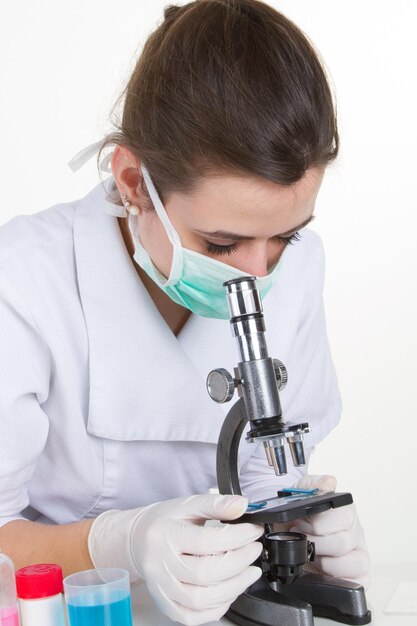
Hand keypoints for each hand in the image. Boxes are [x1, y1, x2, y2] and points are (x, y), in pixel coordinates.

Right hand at [88, 494, 262, 624]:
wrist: (139, 539)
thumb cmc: (165, 521)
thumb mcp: (188, 504)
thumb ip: (216, 504)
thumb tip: (242, 505)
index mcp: (164, 535)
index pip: (206, 541)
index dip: (237, 538)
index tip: (253, 531)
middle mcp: (160, 565)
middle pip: (205, 574)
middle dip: (239, 563)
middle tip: (254, 550)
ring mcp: (161, 588)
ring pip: (201, 600)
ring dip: (234, 587)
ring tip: (248, 571)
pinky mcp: (165, 604)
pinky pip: (193, 616)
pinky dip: (216, 607)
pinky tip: (229, 590)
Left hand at [290, 475, 369, 588]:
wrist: (287, 528)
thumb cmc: (299, 512)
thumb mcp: (302, 491)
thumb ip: (315, 483)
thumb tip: (328, 484)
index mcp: (345, 511)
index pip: (345, 517)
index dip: (319, 523)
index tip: (302, 523)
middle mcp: (355, 532)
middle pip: (344, 542)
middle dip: (316, 543)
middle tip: (303, 539)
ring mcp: (357, 553)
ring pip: (357, 563)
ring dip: (327, 563)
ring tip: (312, 556)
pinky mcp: (356, 574)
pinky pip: (362, 581)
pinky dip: (343, 580)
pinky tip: (324, 572)